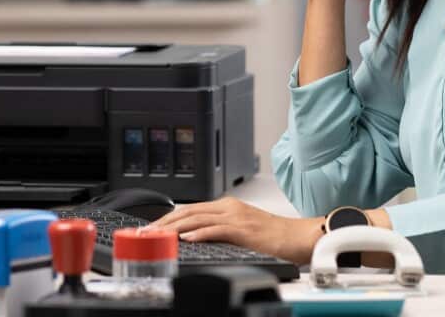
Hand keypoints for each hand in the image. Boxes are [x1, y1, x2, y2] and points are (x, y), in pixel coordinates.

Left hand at [150, 196, 323, 264]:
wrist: (298, 236)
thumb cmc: (273, 237)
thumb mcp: (240, 230)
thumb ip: (218, 230)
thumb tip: (194, 238)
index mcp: (227, 206)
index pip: (190, 209)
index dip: (168, 217)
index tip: (151, 227)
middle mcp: (229, 207)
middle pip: (189, 211)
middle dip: (164, 221)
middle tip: (146, 232)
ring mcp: (237, 217)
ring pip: (198, 218)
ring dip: (175, 227)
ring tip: (158, 235)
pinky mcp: (244, 230)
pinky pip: (217, 230)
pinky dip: (200, 233)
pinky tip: (187, 238)